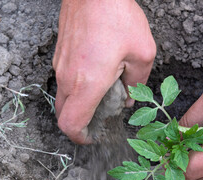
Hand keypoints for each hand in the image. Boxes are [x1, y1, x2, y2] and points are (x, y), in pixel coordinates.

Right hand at [53, 0, 155, 143]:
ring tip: (104, 94)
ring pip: (64, 98)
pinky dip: (78, 88)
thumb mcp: (142, 54)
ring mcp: (60, 65)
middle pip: (64, 115)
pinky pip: (65, 81)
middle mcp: (68, 77)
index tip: (94, 138)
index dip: (81, 138)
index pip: (71, 124)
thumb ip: (137, 83)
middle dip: (82, 124)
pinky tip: (98, 75)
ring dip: (81, 104)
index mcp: (88, 83)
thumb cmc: (118, 16)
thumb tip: (129, 99)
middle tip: (102, 119)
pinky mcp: (60, 54)